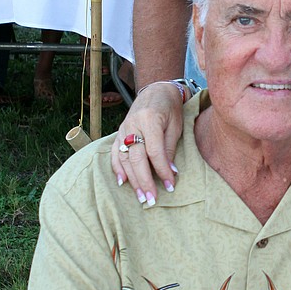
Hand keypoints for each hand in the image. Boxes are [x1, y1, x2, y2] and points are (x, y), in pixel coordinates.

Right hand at [111, 81, 184, 203]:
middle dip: (145, 181)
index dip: (162, 170)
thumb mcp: (176, 125)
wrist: (156, 90)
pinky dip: (117, 168)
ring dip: (132, 180)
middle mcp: (133, 125)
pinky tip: (122, 182)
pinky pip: (114, 153)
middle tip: (152, 199)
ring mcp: (123, 129)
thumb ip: (169, 148)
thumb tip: (171, 172)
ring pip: (124, 158)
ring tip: (140, 196)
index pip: (155, 151)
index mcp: (150, 120)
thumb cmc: (170, 108)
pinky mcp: (119, 132)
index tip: (170, 185)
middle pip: (137, 158)